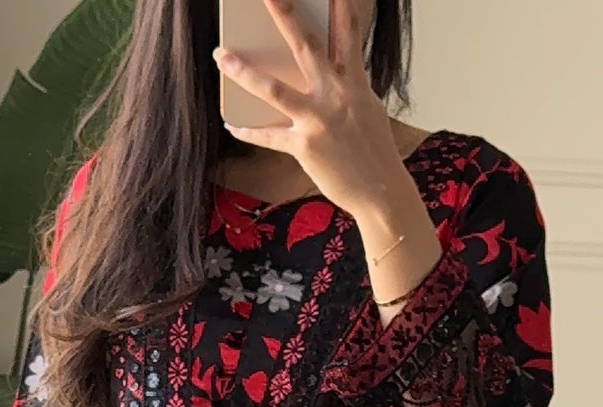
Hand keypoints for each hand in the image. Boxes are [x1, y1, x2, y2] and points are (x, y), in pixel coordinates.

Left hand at [215, 0, 440, 308]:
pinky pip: (269, 136)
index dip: (338, 7)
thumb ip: (344, 87)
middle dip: (284, 14)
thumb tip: (322, 75)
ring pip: (274, 89)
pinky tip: (231, 123)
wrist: (381, 192)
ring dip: (244, 71)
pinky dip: (248, 130)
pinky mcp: (305, 147)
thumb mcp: (366, 109)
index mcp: (354, 83)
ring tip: (221, 55)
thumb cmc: (373, 151)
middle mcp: (336, 95)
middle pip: (304, 45)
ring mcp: (319, 120)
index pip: (346, 34)